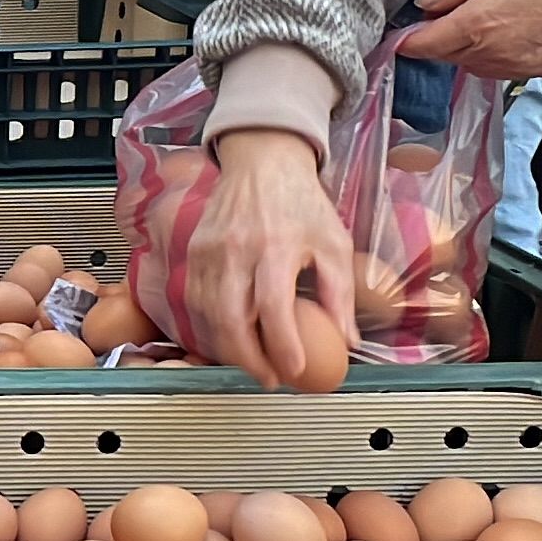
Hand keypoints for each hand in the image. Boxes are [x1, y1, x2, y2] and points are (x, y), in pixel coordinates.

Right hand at [189, 129, 356, 388]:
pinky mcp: (193, 251)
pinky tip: (230, 338)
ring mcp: (209, 250)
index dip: (282, 343)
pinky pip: (194, 300)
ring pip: (206, 313)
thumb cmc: (301, 202)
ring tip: (252, 362)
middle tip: (270, 378)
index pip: (273, 305)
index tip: (294, 370)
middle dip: (248, 358)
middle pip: (229, 316)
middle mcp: (237, 248)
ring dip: (227, 347)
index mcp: (277, 244)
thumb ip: (340, 293)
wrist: (261, 162)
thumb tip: (348, 342)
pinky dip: (209, 326)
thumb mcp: (334, 242)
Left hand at [401, 0, 541, 77]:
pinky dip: (488, 53)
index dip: (406, 39)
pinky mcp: (526, 74)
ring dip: (463, 45)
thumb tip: (425, 4)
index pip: (422, 45)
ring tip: (483, 15)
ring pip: (467, 63)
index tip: (399, 31)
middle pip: (443, 55)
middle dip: (436, 38)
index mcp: (474, 26)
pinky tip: (504, 29)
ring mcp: (507, 68)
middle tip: (445, 11)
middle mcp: (486, 54)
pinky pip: (492, 67)